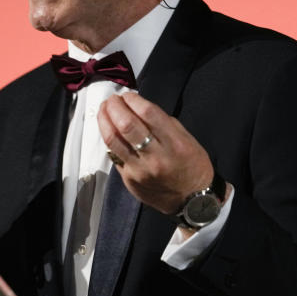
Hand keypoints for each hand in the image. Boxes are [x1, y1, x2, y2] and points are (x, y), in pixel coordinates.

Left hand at [97, 92, 213, 215]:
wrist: (192, 200)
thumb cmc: (192, 165)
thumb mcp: (186, 138)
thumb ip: (162, 122)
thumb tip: (138, 106)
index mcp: (175, 143)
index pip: (147, 113)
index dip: (133, 100)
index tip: (128, 95)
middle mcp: (156, 157)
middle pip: (126, 125)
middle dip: (114, 106)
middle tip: (112, 99)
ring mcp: (140, 170)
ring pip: (113, 140)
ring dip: (104, 120)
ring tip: (104, 110)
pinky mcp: (129, 180)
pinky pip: (114, 155)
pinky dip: (109, 139)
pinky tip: (109, 130)